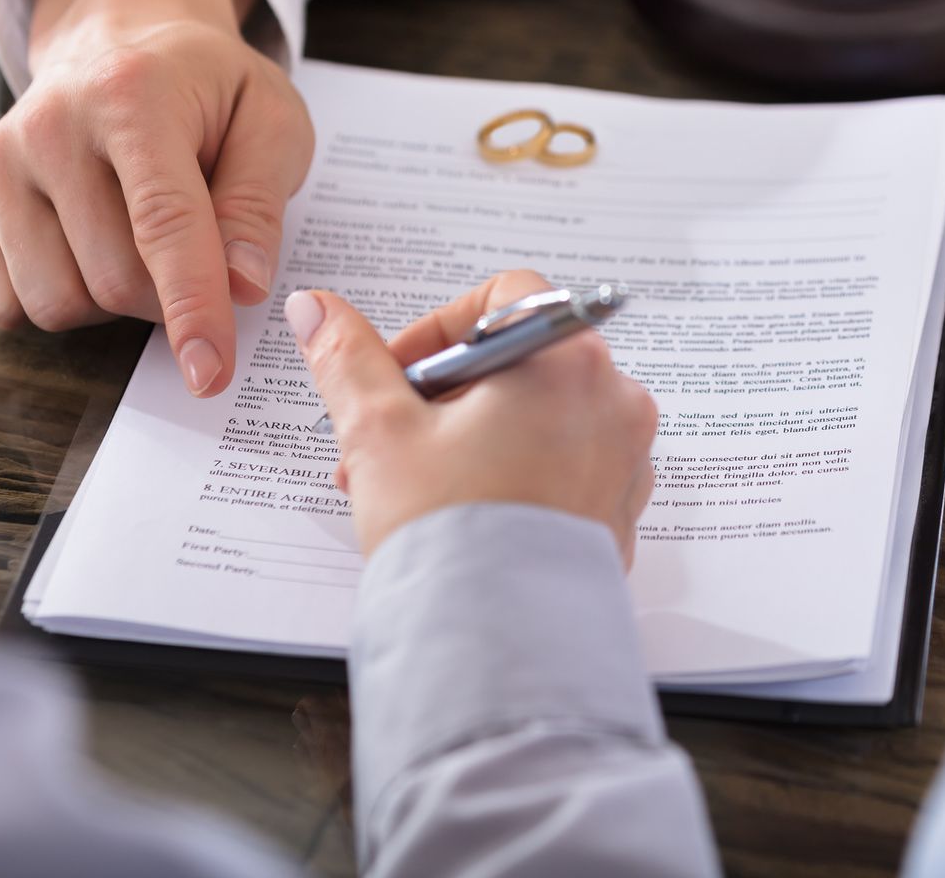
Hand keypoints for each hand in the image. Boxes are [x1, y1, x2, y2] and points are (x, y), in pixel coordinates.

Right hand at [0, 0, 313, 396]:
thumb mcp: (271, 123)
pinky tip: (87, 245)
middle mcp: (47, 125)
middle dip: (168, 298)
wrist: (121, 47)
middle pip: (112, 281)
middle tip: (194, 251)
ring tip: (137, 238)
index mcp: (132, 95)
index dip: (193, 308)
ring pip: (56, 303)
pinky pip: (7, 305)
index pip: (164, 224)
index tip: (210, 376)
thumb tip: (242, 286)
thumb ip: (260, 203)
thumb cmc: (208, 94)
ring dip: (112, 303)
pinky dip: (61, 299)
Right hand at [289, 271, 657, 562]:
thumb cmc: (452, 534)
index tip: (399, 372)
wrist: (501, 646)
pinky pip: (565, 463)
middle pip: (521, 359)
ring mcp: (626, 456)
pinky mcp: (621, 507)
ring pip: (539, 414)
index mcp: (568, 360)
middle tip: (389, 441)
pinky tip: (465, 511)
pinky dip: (516, 470)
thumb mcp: (380, 433)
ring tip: (414, 485)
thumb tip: (318, 309)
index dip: (441, 327)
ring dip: (473, 433)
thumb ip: (348, 359)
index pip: (505, 298)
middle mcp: (613, 399)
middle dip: (443, 394)